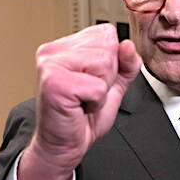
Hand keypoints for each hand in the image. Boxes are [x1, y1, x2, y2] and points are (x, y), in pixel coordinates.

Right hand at [19, 24, 141, 179]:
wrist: (64, 145)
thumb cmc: (83, 116)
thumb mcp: (114, 85)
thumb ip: (126, 64)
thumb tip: (128, 45)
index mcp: (65, 46)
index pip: (106, 34)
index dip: (111, 62)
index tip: (93, 81)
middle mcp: (54, 51)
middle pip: (107, 47)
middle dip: (107, 76)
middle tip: (87, 93)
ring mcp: (51, 65)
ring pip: (103, 64)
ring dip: (101, 89)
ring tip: (83, 99)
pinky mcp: (55, 83)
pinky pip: (97, 86)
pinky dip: (96, 102)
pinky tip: (80, 106)